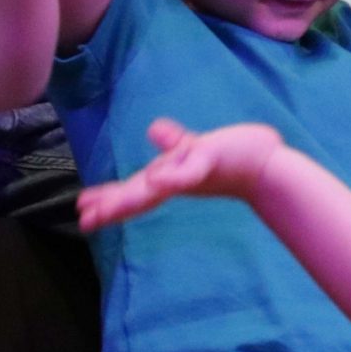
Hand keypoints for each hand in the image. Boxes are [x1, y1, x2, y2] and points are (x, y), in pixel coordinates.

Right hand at [77, 119, 284, 231]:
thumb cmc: (235, 156)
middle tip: (84, 222)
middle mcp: (177, 179)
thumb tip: (153, 129)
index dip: (109, 198)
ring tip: (103, 210)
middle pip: (139, 194)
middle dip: (111, 207)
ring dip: (131, 198)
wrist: (269, 164)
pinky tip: (154, 181)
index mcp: (170, 176)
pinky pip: (189, 170)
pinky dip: (173, 177)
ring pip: (157, 188)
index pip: (134, 188)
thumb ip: (175, 142)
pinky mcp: (210, 160)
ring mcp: (192, 171)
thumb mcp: (197, 147)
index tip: (81, 208)